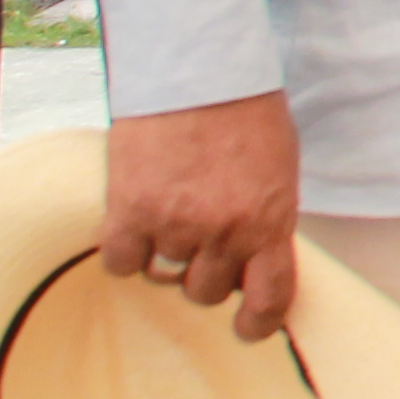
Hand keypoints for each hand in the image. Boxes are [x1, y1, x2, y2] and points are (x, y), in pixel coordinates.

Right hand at [101, 93, 303, 338]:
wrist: (201, 69)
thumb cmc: (246, 112)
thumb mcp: (278, 169)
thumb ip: (267, 217)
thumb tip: (254, 260)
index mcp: (271, 221)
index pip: (271, 297)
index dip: (258, 323)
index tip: (247, 329)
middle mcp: (225, 232)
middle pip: (206, 291)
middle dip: (203, 273)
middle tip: (198, 239)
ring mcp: (177, 225)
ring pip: (163, 277)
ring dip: (164, 256)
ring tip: (166, 215)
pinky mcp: (131, 211)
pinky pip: (121, 262)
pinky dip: (123, 250)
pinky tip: (130, 223)